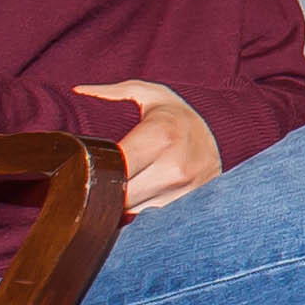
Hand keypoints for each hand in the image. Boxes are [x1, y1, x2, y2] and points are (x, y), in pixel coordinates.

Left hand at [75, 81, 220, 212]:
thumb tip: (77, 89)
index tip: (92, 165)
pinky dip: (143, 206)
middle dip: (108, 188)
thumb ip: (112, 91)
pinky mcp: (190, 203)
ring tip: (130, 181)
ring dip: (126, 199)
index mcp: (160, 137)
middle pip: (121, 194)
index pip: (115, 169)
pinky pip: (152, 214)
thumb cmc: (176, 114)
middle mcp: (174, 167)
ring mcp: (184, 189)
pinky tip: (145, 191)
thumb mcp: (149, 94)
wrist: (226, 135)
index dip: (97, 171)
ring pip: (134, 208)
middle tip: (105, 176)